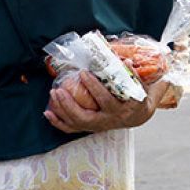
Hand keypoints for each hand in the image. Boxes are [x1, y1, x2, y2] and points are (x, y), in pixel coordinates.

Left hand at [44, 71, 167, 133]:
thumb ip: (134, 75)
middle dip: (70, 104)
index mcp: (122, 109)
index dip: (94, 87)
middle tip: (59, 89)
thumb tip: (125, 60)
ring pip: (77, 123)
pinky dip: (58, 122)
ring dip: (62, 109)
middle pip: (86, 117)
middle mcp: (109, 120)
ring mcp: (99, 126)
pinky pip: (72, 129)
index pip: (106, 99)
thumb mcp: (141, 86)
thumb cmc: (138, 97)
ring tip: (53, 93)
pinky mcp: (91, 128)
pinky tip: (47, 112)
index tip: (84, 73)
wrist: (139, 116)